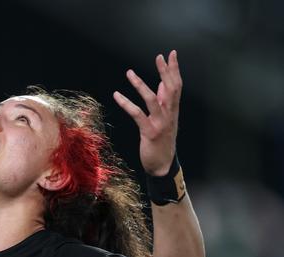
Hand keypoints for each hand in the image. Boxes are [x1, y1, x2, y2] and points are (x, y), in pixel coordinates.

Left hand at [113, 50, 181, 175]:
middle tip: (160, 56)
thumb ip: (165, 101)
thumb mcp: (165, 119)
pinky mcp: (149, 132)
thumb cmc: (162, 140)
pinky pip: (137, 114)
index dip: (174, 69)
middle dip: (166, 71)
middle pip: (171, 89)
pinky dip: (127, 104)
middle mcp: (169, 114)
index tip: (170, 54)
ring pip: (152, 99)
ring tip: (129, 73)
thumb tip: (163, 84)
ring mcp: (160, 123)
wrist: (162, 165)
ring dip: (141, 85)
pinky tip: (117, 95)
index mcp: (173, 110)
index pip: (176, 85)